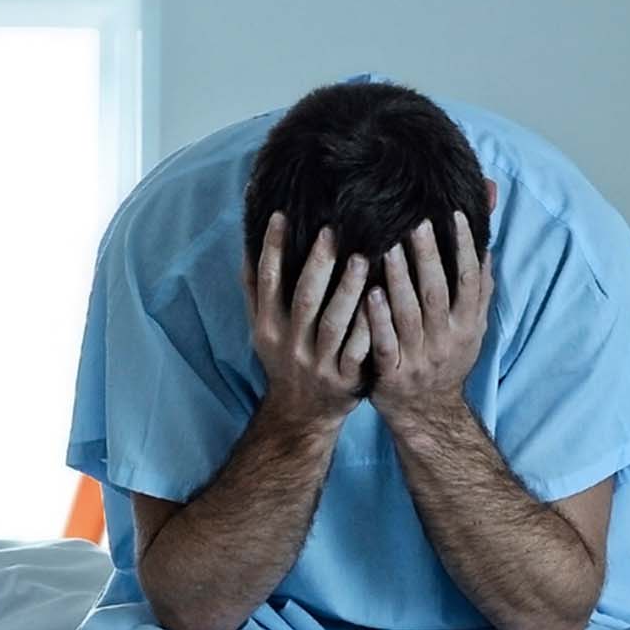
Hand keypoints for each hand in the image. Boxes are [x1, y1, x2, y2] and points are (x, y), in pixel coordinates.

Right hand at [243, 213, 371, 426]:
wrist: (300, 416)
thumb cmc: (285, 361)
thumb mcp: (262, 330)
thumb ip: (256, 292)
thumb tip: (247, 244)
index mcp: (268, 327)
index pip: (266, 281)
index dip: (271, 248)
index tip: (280, 214)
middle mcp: (290, 344)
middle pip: (303, 299)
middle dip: (317, 264)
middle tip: (332, 231)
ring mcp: (318, 363)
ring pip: (334, 323)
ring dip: (348, 290)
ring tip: (362, 258)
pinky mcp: (344, 379)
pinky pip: (359, 349)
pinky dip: (368, 326)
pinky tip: (382, 301)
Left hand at [366, 211, 493, 426]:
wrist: (429, 414)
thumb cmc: (447, 360)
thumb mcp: (471, 329)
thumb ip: (478, 289)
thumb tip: (486, 245)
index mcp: (467, 325)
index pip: (469, 280)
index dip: (464, 247)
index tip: (454, 215)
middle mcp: (446, 340)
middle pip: (438, 292)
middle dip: (429, 257)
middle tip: (417, 223)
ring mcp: (420, 358)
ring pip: (410, 314)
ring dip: (400, 281)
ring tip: (389, 249)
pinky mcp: (394, 375)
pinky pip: (386, 345)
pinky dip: (379, 320)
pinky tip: (369, 295)